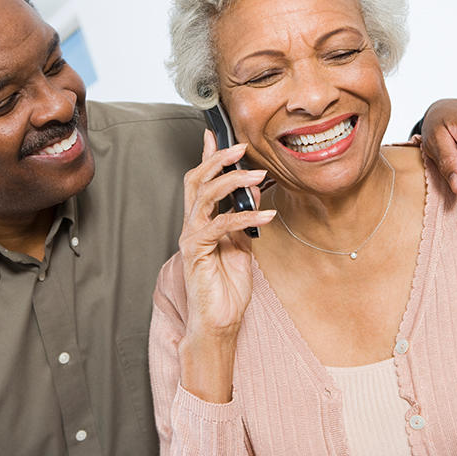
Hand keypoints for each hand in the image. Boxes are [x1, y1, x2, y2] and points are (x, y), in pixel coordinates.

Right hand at [177, 130, 275, 401]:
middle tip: (241, 147)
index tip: (216, 133)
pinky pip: (220, 225)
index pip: (200, 181)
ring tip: (258, 175)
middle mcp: (192, 225)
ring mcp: (191, 237)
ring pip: (204, 195)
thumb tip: (254, 190)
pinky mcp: (195, 252)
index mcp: (202, 221)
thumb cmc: (227, 289)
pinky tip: (266, 216)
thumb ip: (245, 219)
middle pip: (196, 179)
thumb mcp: (243, 246)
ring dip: (233, 181)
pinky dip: (245, 217)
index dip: (207, 155)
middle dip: (217, 159)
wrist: (219, 323)